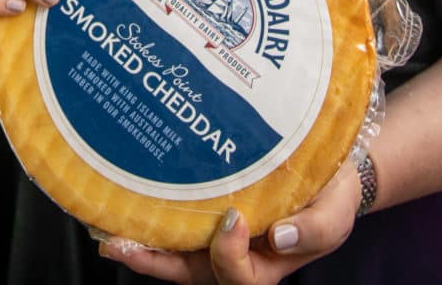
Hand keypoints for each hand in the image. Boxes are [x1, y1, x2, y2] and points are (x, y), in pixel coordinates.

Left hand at [99, 162, 359, 283]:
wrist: (327, 168)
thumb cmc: (332, 195)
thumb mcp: (334, 213)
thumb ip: (315, 228)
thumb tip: (280, 236)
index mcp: (267, 264)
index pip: (240, 278)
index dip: (229, 256)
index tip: (234, 217)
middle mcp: (235, 256)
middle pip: (189, 273)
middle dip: (152, 262)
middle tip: (118, 244)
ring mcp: (216, 238)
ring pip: (174, 253)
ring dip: (139, 243)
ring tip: (106, 229)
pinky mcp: (205, 211)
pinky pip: (174, 224)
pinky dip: (148, 218)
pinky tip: (123, 200)